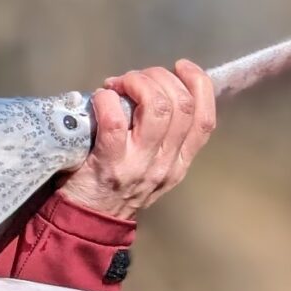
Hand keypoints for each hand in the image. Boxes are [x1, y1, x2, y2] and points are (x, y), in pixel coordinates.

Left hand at [57, 59, 217, 219]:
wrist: (85, 223)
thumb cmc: (114, 186)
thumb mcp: (150, 166)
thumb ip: (160, 136)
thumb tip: (152, 89)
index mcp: (180, 161)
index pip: (205, 119)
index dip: (199, 84)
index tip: (182, 67)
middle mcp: (166, 163)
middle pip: (181, 106)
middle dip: (158, 77)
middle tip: (133, 79)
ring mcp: (139, 164)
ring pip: (157, 107)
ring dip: (137, 83)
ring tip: (118, 84)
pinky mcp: (109, 163)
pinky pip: (115, 120)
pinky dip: (107, 100)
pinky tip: (100, 98)